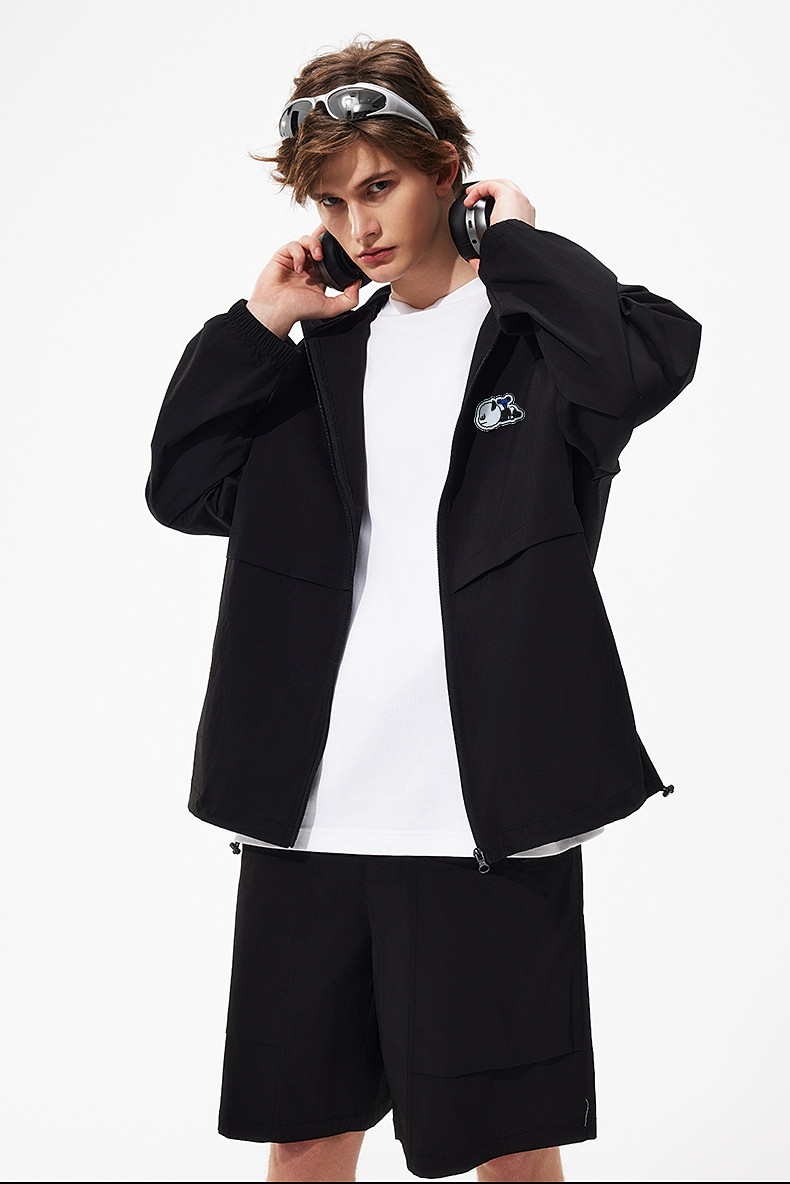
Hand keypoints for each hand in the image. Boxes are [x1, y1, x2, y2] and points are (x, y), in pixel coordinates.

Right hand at [247, 222, 361, 336]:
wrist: (276, 310)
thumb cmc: (298, 310)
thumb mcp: (330, 308)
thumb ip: (349, 299)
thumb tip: (358, 283)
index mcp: (319, 275)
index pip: (331, 256)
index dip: (337, 247)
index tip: (345, 242)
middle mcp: (308, 265)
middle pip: (319, 242)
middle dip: (326, 236)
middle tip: (333, 238)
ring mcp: (295, 259)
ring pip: (307, 239)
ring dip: (314, 244)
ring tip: (317, 257)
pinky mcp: (282, 255)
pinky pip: (293, 244)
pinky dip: (298, 252)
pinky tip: (299, 266)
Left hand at [461, 180, 535, 275]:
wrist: (517, 249)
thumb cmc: (511, 252)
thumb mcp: (498, 254)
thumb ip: (487, 256)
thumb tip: (475, 262)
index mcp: (525, 220)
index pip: (513, 205)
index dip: (497, 204)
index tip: (483, 210)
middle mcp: (524, 206)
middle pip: (507, 189)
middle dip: (490, 190)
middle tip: (475, 197)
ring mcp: (518, 198)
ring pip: (499, 184)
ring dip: (483, 187)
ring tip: (470, 195)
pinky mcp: (508, 194)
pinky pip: (490, 185)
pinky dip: (478, 189)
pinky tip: (469, 198)